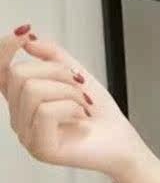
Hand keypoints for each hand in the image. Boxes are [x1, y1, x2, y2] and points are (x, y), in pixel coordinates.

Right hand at [1, 23, 148, 177]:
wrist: (124, 142)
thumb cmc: (102, 114)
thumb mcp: (77, 75)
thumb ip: (52, 55)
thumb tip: (28, 39)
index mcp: (24, 101)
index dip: (5, 49)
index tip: (24, 34)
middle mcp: (20, 119)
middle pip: (19, 74)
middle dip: (57, 72)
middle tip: (82, 88)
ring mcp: (28, 136)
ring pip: (32, 90)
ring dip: (69, 91)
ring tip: (84, 106)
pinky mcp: (41, 149)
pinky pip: (45, 111)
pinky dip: (71, 108)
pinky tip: (82, 119)